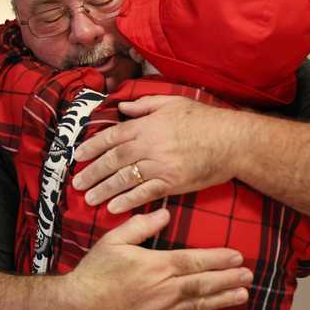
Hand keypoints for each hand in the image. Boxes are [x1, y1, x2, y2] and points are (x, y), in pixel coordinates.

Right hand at [64, 209, 251, 309]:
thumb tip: (166, 213)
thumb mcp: (114, 240)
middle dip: (229, 278)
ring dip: (224, 299)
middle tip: (249, 275)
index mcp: (157, 266)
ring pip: (200, 304)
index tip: (238, 256)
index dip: (219, 259)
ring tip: (243, 295)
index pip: (196, 260)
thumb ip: (141, 226)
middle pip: (204, 283)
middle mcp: (165, 290)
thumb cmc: (97, 270)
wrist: (81, 305)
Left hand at [71, 95, 241, 212]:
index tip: (78, 155)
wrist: (232, 141)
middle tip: (77, 183)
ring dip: (104, 190)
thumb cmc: (204, 120)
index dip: (92, 146)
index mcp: (146, 126)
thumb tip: (124, 108)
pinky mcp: (172, 183)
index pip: (112, 136)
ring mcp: (159, 166)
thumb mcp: (172, 102)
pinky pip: (144, 194)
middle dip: (93, 172)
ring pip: (124, 179)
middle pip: (113, 160)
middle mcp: (149, 146)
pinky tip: (113, 207)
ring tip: (89, 199)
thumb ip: (145, 105)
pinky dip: (127, 201)